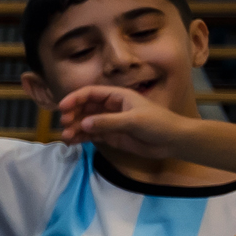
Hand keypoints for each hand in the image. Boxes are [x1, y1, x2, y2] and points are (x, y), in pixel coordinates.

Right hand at [59, 81, 189, 159]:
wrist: (173, 141)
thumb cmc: (158, 123)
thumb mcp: (133, 120)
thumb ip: (108, 122)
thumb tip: (83, 123)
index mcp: (118, 96)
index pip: (91, 93)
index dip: (75, 98)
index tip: (62, 108)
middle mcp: (111, 107)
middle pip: (85, 107)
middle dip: (73, 114)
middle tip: (65, 124)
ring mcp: (110, 122)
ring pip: (86, 122)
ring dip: (75, 128)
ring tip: (67, 137)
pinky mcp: (111, 136)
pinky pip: (92, 135)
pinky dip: (81, 137)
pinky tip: (73, 141)